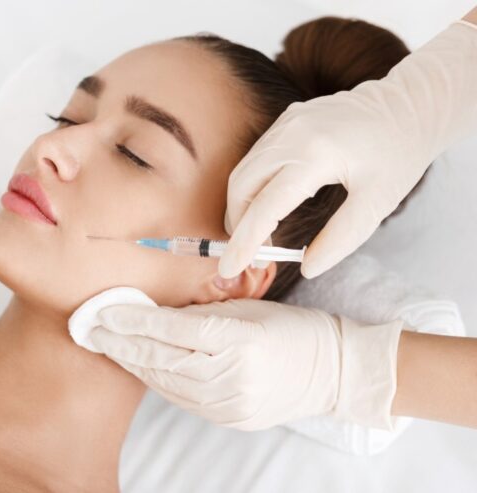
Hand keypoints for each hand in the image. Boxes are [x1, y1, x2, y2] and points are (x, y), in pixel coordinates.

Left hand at [89, 299, 403, 430]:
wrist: (333, 371)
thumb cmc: (290, 328)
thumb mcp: (246, 307)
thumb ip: (200, 311)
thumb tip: (154, 311)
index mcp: (240, 339)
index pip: (172, 329)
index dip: (133, 320)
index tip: (103, 312)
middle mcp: (233, 375)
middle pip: (162, 358)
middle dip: (121, 343)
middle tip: (91, 329)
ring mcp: (231, 403)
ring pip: (166, 382)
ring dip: (134, 363)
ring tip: (109, 346)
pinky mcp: (230, 418)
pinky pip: (182, 398)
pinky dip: (157, 380)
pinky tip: (141, 366)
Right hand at [219, 20, 476, 278]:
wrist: (409, 105)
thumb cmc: (399, 154)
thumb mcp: (378, 203)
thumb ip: (341, 238)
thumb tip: (307, 268)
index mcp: (316, 155)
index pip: (265, 208)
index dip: (245, 243)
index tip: (231, 268)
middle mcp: (291, 134)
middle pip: (242, 188)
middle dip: (239, 226)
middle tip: (255, 256)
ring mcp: (285, 124)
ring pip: (243, 172)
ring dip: (243, 207)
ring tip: (260, 237)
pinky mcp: (285, 121)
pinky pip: (255, 159)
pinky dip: (252, 188)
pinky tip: (269, 207)